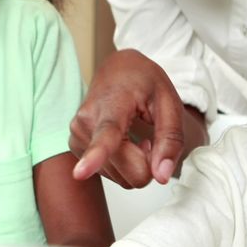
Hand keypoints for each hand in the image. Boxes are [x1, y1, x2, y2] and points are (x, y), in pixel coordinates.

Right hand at [69, 50, 186, 187]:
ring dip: (135, 163)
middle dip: (147, 164)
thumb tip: (162, 177)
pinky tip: (123, 142)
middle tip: (150, 138)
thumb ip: (170, 140)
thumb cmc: (143, 82)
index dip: (94, 157)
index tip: (80, 173)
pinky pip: (112, 175)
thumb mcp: (170, 103)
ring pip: (121, 178)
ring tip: (134, 135)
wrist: (116, 68)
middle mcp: (86, 122)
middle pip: (128, 172)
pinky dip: (124, 165)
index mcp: (111, 104)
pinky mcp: (76, 147)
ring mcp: (77, 136)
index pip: (106, 135)